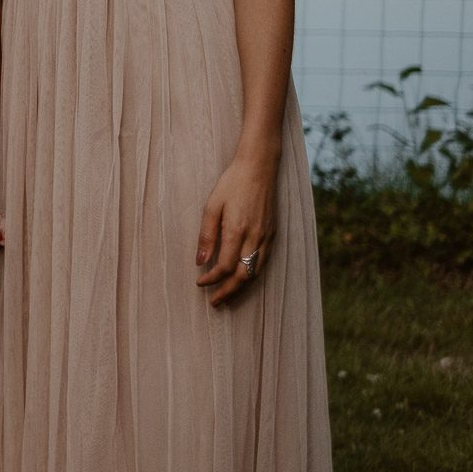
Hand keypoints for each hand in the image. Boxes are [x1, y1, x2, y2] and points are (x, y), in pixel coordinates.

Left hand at [196, 152, 278, 305]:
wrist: (259, 168)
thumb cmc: (232, 184)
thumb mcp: (212, 206)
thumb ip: (206, 235)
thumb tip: (200, 261)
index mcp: (238, 230)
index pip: (226, 266)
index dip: (212, 278)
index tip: (200, 282)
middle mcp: (255, 237)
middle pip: (243, 276)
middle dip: (228, 292)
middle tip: (214, 302)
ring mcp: (267, 236)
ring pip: (256, 271)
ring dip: (241, 287)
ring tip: (227, 295)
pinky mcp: (272, 234)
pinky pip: (263, 261)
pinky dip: (252, 274)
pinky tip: (242, 277)